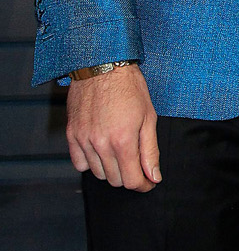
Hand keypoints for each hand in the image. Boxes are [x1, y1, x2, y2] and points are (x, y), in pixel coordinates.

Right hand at [67, 65, 159, 191]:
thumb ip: (150, 151)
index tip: (149, 181)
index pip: (132, 181)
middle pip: (115, 180)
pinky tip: (101, 150)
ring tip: (120, 152)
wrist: (103, 65)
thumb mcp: (148, 117)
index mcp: (123, 141)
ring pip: (97, 173)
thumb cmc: (129, 87)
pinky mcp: (72, 134)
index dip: (143, 185)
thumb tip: (154, 176)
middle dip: (129, 175)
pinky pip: (79, 163)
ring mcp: (84, 140)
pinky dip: (90, 162)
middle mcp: (100, 144)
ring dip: (111, 169)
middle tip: (137, 162)